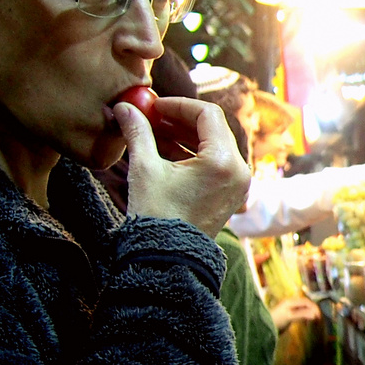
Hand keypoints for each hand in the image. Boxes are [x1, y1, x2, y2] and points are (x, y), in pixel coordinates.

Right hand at [119, 98, 251, 235]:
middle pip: (213, 128)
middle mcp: (239, 170)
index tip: (154, 105)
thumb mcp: (144, 168)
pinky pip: (215, 163)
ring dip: (185, 135)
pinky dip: (192, 153)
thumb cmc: (157, 215)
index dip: (178, 105)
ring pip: (214, 145)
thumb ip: (138, 132)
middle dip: (181, 119)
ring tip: (153, 131)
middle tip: (152, 116)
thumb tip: (125, 106)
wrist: (168, 259)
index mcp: (223, 161)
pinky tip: (164, 150)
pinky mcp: (230, 194)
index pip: (207, 114)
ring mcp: (238, 184)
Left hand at [270, 296, 320, 330]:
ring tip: (314, 320)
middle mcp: (291, 303)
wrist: (264, 327)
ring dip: (310, 313)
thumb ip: (302, 314)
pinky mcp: (289, 315)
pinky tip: (307, 321)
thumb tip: (316, 315)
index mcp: (291, 301)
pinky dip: (305, 316)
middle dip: (313, 310)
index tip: (319, 316)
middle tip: (319, 319)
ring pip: (304, 309)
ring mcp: (290, 309)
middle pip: (306, 304)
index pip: (306, 301)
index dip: (314, 307)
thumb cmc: (276, 320)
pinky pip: (300, 313)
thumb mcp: (290, 316)